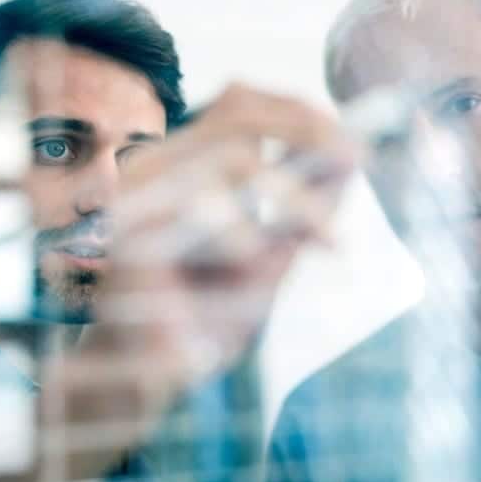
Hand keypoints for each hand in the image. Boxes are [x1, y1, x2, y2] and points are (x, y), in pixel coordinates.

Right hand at [35, 83, 359, 481]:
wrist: (148, 376)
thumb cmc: (205, 316)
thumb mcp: (265, 260)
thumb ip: (297, 215)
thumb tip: (348, 163)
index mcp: (184, 167)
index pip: (240, 104)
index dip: (299, 111)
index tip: (352, 144)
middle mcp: (158, 170)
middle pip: (238, 109)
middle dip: (306, 129)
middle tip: (353, 161)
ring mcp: (139, 198)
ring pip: (229, 154)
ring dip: (290, 192)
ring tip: (323, 232)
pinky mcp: (127, 237)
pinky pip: (195, 211)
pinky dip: (237, 228)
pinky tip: (256, 255)